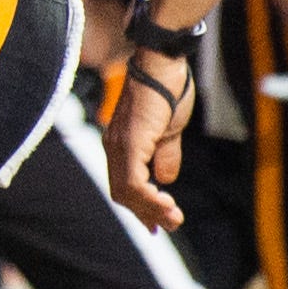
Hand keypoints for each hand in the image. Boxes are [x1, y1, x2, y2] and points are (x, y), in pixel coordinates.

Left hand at [106, 54, 193, 228]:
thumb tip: (165, 180)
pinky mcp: (129, 143)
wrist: (163, 63)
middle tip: (170, 225)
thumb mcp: (169, 131)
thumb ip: (165, 156)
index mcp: (121, 144)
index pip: (125, 184)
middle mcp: (114, 146)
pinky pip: (134, 182)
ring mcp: (119, 145)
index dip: (141, 205)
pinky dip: (149, 198)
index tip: (160, 222)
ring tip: (173, 219)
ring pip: (127, 192)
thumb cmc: (167, 90)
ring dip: (151, 210)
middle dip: (147, 213)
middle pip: (123, 192)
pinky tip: (166, 203)